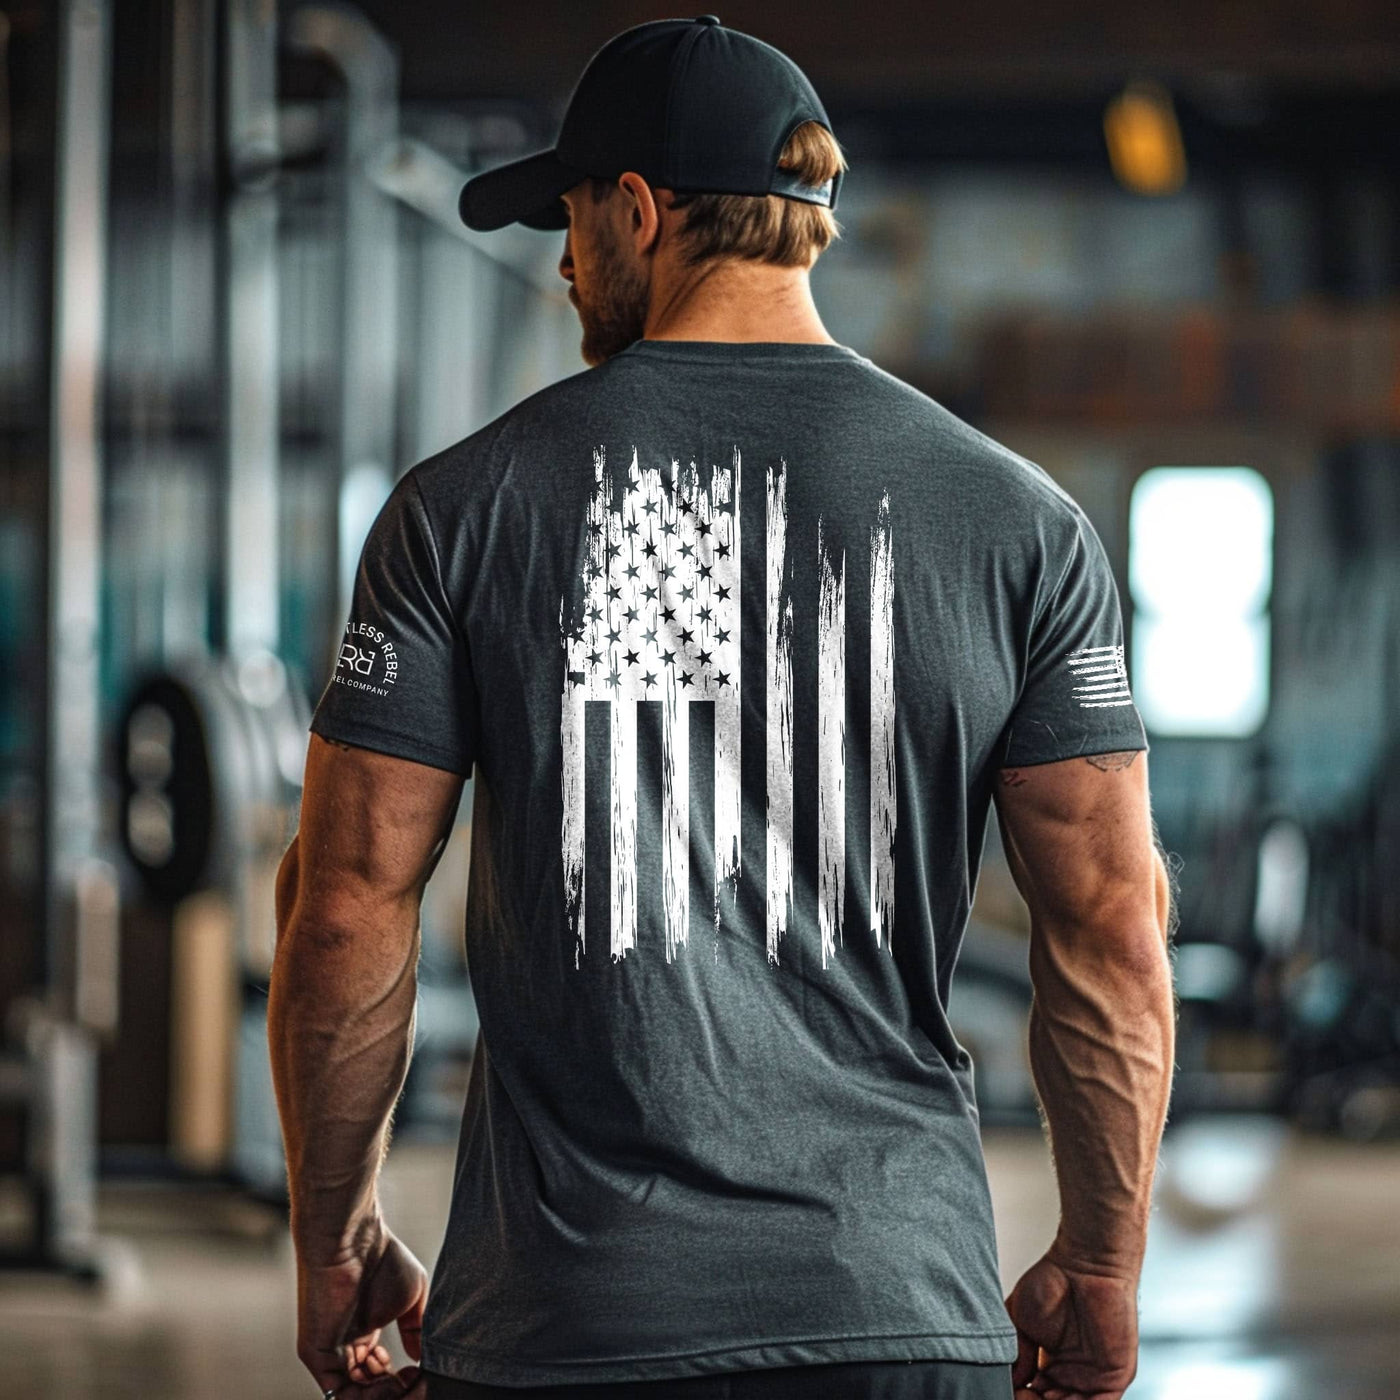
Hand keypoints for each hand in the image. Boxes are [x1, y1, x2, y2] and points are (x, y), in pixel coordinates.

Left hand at [295, 1217, 428, 1397]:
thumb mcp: (411, 1299)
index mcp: (365, 1332)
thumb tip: (420, 1359)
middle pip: (367, 1389)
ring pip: (353, 1394)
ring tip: (399, 1376)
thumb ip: (416, 1331)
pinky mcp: (316, 1354)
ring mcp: (329, 1352)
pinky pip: (337, 1391)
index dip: (401, 1380)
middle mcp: (346, 1346)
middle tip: (411, 1378)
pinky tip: (386, 1376)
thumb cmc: (383, 1259)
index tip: (419, 1371)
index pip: (379, 1373)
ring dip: (381, 1393)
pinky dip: (364, 1394)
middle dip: (393, 1390)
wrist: (354, 1240)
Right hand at [1004, 1248, 1138, 1398]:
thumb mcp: (1020, 1320)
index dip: (1020, 1395)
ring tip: (1035, 1396)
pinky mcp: (1115, 1378)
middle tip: (1021, 1394)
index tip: (1009, 1389)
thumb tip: (1011, 1383)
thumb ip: (1017, 1355)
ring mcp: (1094, 1378)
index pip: (1035, 1395)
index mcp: (1050, 1365)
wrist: (1085, 1264)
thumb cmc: (1053, 1281)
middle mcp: (1072, 1375)